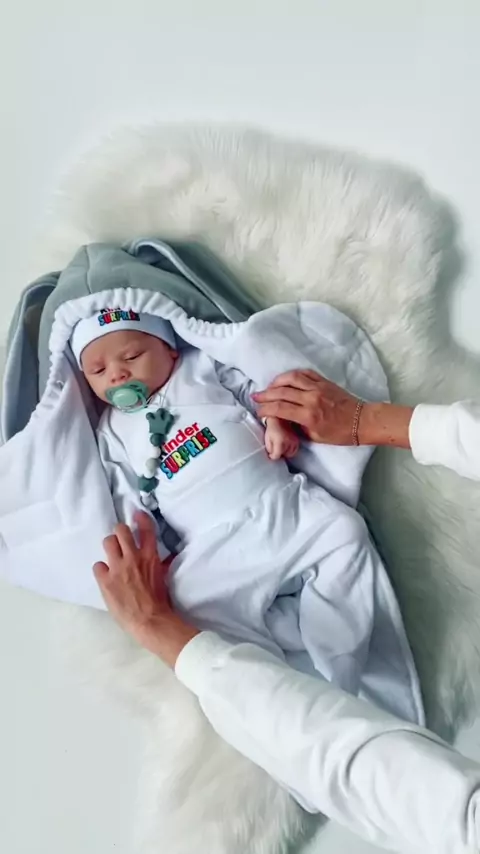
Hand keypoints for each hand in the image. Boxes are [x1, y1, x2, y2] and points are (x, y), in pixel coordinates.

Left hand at [93, 512, 197, 665]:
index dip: (140, 518)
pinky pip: (97, 565)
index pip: (146, 529)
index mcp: (150, 557)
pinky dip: (101, 570)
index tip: (137, 514)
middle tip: (121, 539)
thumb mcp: (164, 578)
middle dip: (120, 532)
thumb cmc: (160, 601)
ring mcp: (117, 568)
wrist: (149, 620)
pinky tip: (105, 576)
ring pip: (108, 542)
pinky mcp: (105, 580)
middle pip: (121, 530)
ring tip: (112, 555)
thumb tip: (166, 558)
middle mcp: (133, 557)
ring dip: (110, 547)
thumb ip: (161, 564)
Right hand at [254, 370, 358, 444]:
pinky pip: (304, 373)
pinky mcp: (324, 382)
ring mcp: (318, 387)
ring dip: (277, 381)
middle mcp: (311, 399)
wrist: (361, 421)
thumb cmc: (339, 433)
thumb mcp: (315, 436)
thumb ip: (298, 426)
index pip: (280, 408)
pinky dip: (292, 375)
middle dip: (266, 394)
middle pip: (282, 392)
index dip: (266, 408)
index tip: (259, 410)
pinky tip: (286, 379)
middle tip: (256, 396)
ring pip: (291, 378)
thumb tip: (284, 418)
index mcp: (308, 415)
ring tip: (269, 386)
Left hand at [264, 416, 299, 459]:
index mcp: (280, 443)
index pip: (277, 456)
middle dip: (279, 454)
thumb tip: (272, 455)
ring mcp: (294, 441)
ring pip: (290, 454)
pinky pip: (295, 449)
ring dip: (285, 453)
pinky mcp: (297, 439)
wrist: (279, 418)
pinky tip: (286, 446)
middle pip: (284, 455)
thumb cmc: (272, 428)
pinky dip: (291, 450)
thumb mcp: (267, 439)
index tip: (270, 454)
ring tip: (281, 448)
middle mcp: (288, 443)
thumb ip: (270, 449)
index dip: (272, 456)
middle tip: (275, 450)